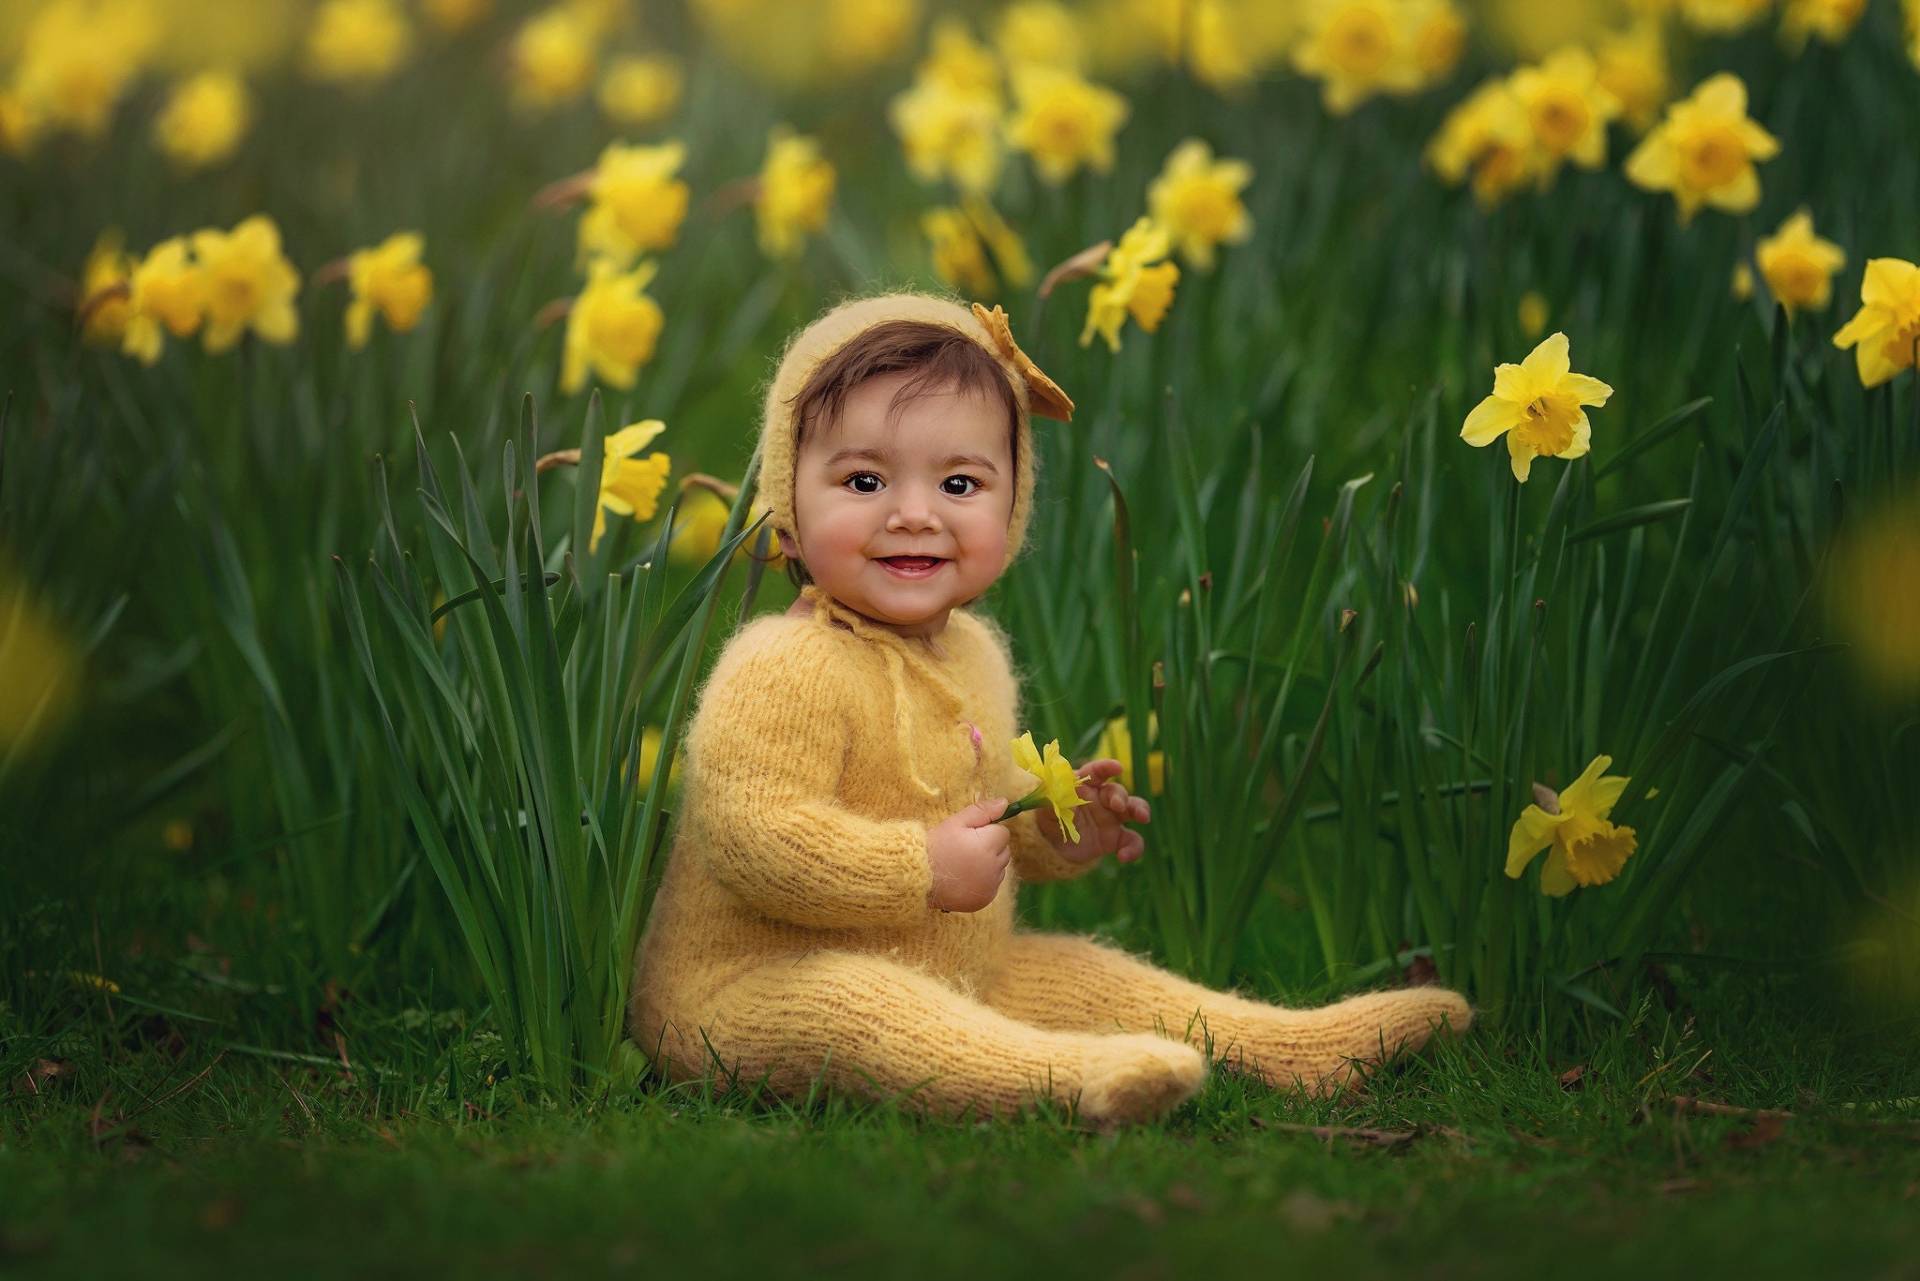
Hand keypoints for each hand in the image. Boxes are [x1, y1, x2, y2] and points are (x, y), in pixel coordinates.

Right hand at [926, 796, 1011, 912]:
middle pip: (1004, 850)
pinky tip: (965, 878)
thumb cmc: (935, 846)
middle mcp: (993, 868)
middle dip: (990, 847)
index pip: (1003, 832)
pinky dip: (983, 881)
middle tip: (965, 848)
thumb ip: (982, 811)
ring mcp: (989, 886)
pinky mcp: (984, 900)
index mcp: (988, 846)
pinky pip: (992, 885)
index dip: (986, 831)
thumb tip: (1005, 802)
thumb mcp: (955, 823)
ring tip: (964, 864)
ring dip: (988, 864)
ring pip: (999, 868)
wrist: (917, 877)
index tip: (968, 835)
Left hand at [1036, 758, 1148, 865]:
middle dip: (1120, 796)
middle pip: (1117, 791)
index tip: (1117, 767)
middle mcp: (1101, 799)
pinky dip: (1133, 849)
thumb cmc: (1050, 822)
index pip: (1096, 773)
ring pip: (1133, 808)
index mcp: (1084, 786)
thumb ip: (1050, 803)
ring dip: (1140, 810)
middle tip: (1118, 805)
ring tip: (1143, 817)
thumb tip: (1054, 794)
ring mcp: (1112, 818)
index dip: (1107, 768)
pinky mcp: (1117, 838)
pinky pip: (1132, 841)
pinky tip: (1124, 857)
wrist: (1054, 850)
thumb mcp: (1044, 812)